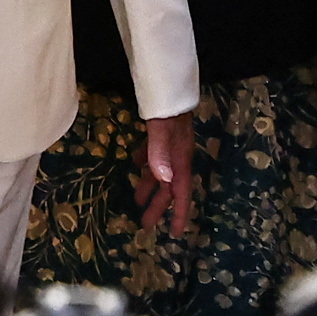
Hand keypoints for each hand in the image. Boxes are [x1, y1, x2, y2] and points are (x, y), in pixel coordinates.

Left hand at [137, 111, 196, 235]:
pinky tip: (135, 165)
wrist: (169, 81)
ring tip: (136, 201)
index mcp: (180, 158)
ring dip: (150, 187)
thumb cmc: (166, 106)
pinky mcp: (160, 133)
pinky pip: (154, 155)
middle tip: (146, 225)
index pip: (182, 192)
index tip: (176, 233)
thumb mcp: (161, 129)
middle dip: (159, 206)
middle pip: (169, 187)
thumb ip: (159, 152)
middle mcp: (177, 154)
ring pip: (161, 172)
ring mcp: (169, 144)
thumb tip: (164, 180)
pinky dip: (145, 163)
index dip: (179, 213)